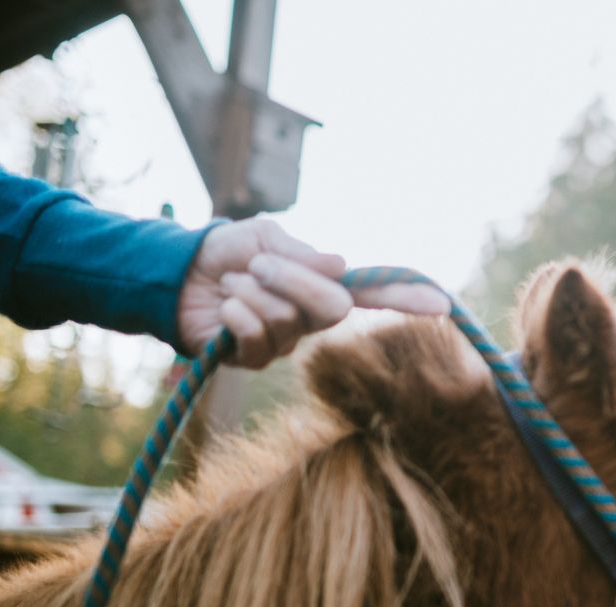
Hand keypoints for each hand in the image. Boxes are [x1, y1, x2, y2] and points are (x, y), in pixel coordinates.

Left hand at [175, 219, 449, 367]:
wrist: (174, 275)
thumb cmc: (225, 253)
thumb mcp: (265, 238)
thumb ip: (302, 254)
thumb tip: (340, 267)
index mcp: (324, 285)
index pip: (375, 293)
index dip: (407, 297)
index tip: (442, 303)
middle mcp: (313, 318)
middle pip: (333, 308)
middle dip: (293, 279)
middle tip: (258, 264)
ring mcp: (287, 341)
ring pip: (288, 318)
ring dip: (250, 290)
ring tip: (231, 283)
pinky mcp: (255, 359)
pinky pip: (256, 335)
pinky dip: (235, 311)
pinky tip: (224, 307)